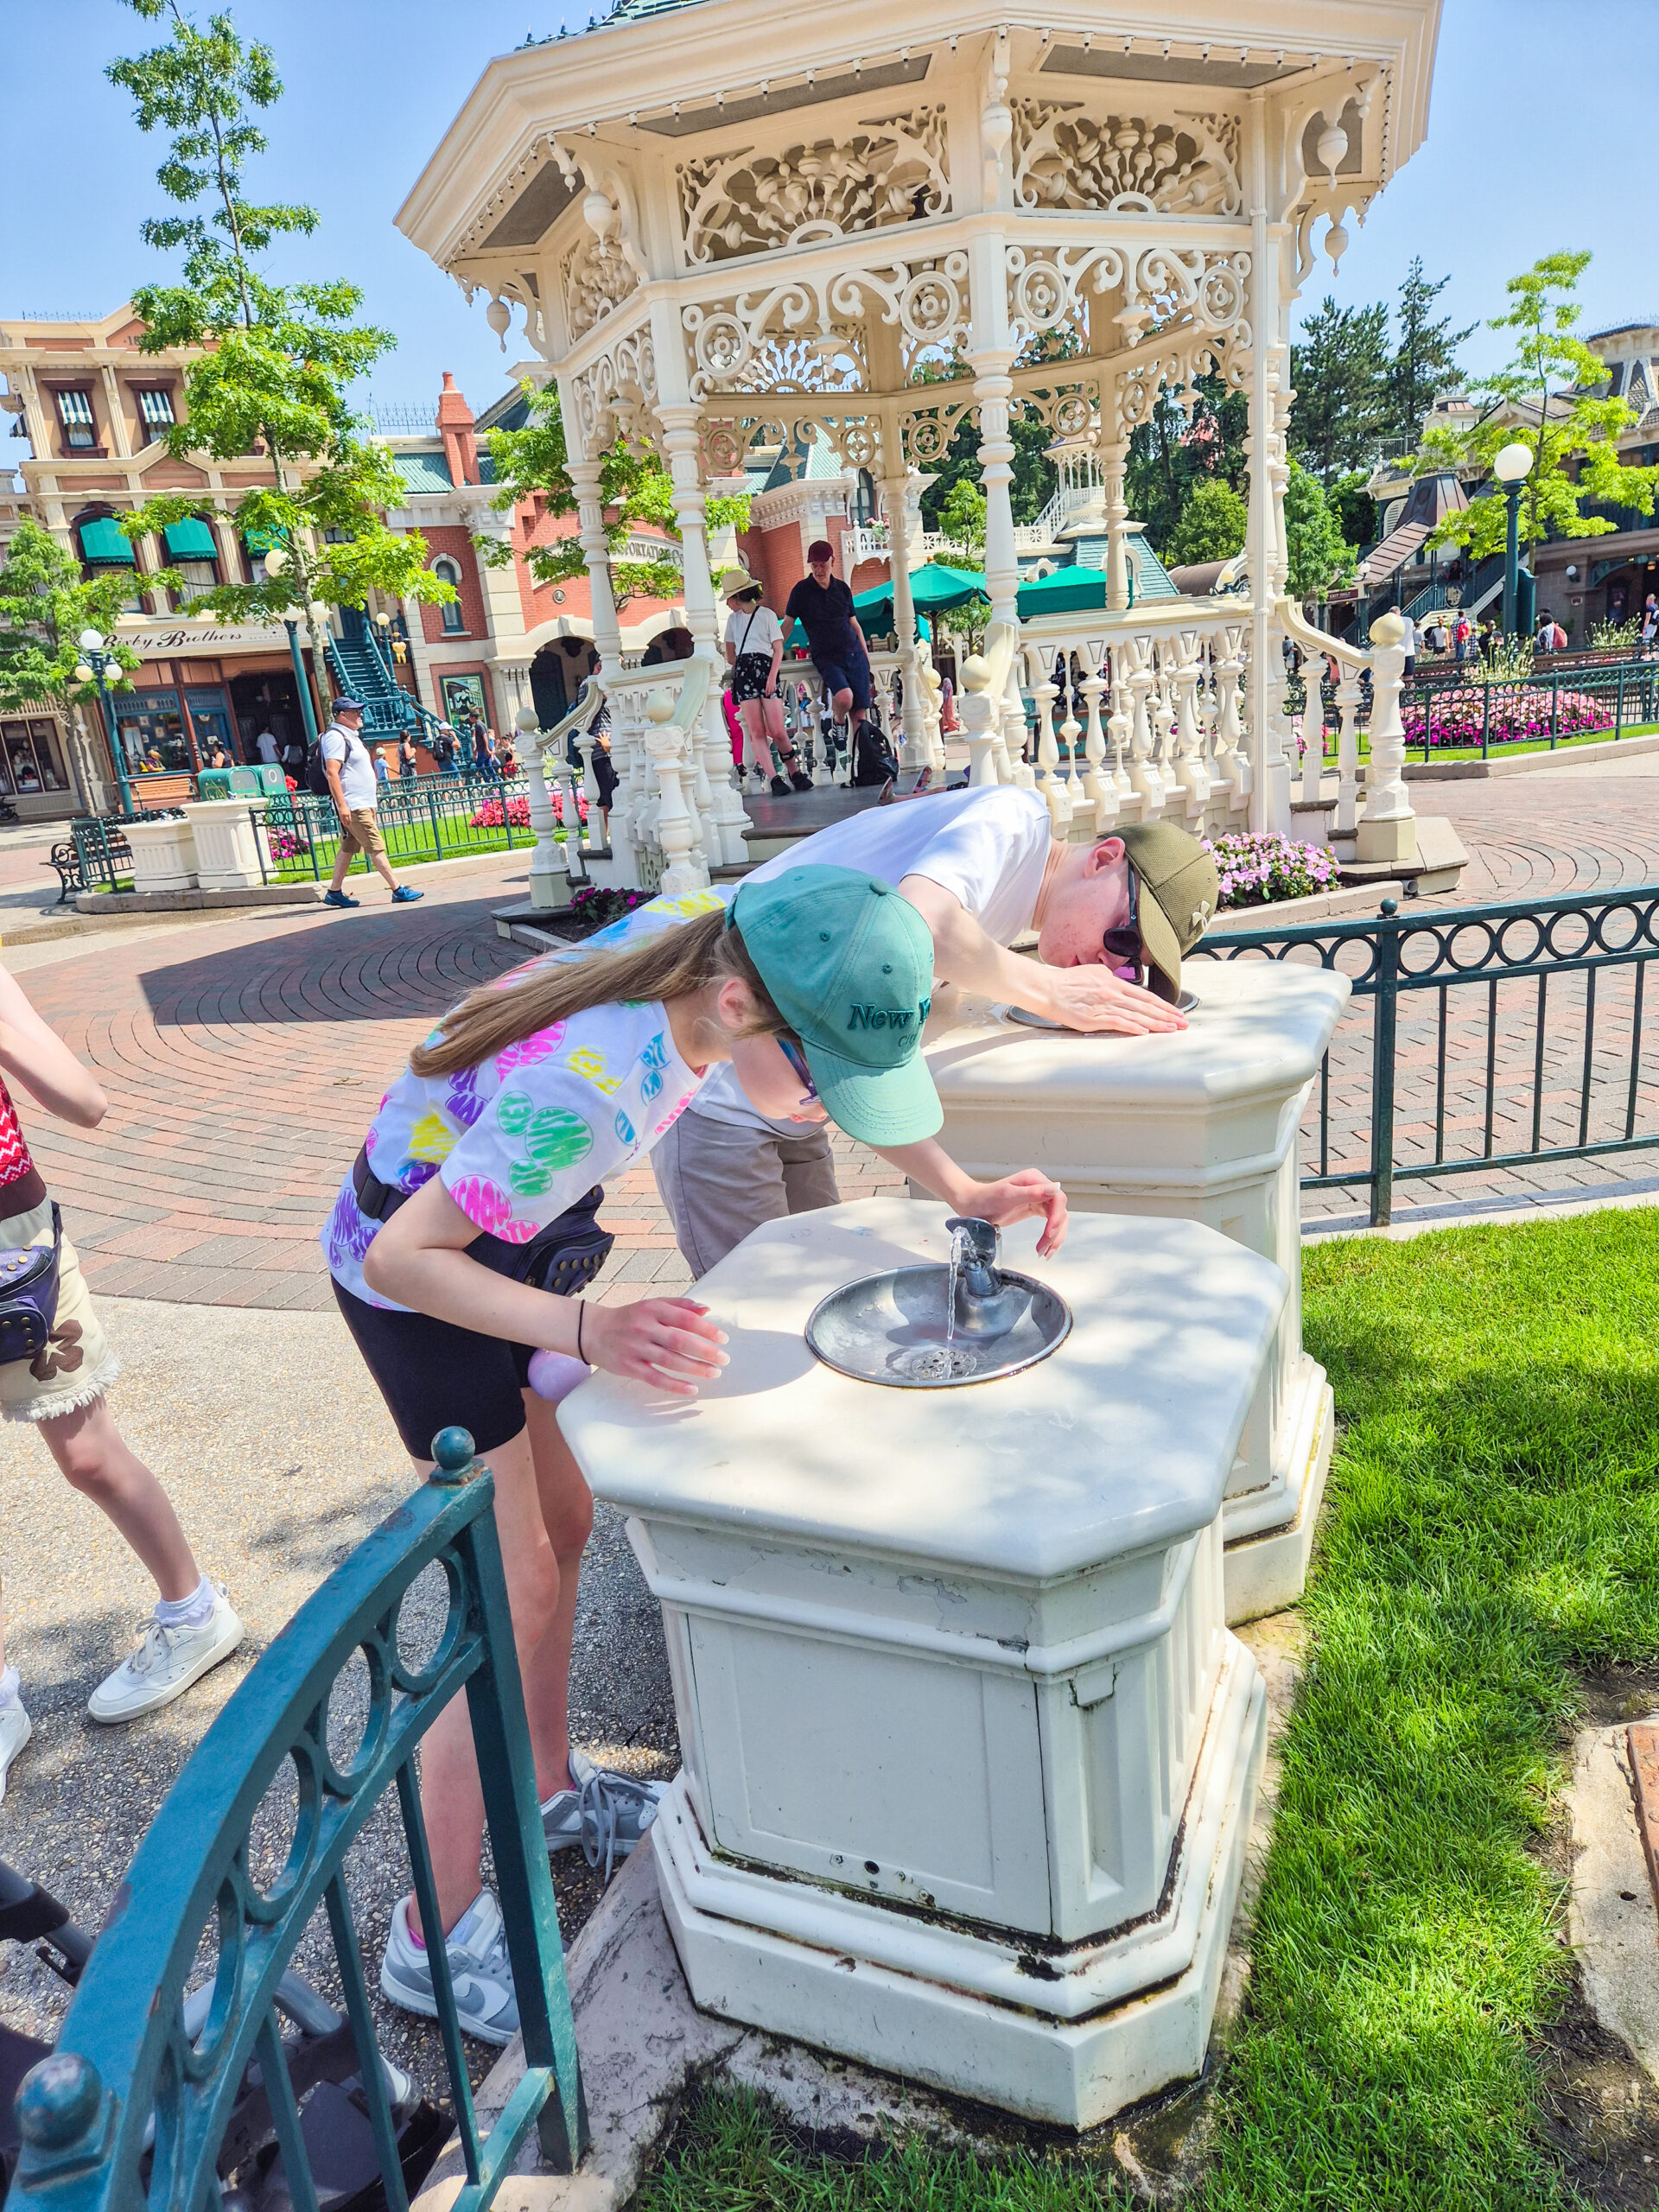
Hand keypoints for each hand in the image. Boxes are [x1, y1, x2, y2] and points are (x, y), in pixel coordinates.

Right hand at [583, 1297, 728, 1397]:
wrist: (593, 1331)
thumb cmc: (630, 1318)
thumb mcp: (652, 1304)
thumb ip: (680, 1305)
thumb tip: (707, 1310)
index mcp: (653, 1309)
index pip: (686, 1319)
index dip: (707, 1330)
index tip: (723, 1339)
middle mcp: (645, 1328)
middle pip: (680, 1341)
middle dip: (706, 1351)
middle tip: (723, 1359)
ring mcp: (636, 1348)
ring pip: (671, 1361)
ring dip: (696, 1368)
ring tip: (714, 1373)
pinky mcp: (630, 1367)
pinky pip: (656, 1378)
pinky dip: (675, 1385)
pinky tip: (692, 1388)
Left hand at [957, 1170, 1068, 1257]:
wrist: (974, 1205)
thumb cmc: (986, 1198)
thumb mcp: (1008, 1196)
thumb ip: (1032, 1193)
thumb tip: (1055, 1188)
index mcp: (1035, 1180)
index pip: (1057, 1199)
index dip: (1057, 1217)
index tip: (1049, 1233)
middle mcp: (1040, 1187)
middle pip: (1060, 1211)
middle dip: (1055, 1232)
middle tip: (1044, 1248)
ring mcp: (1039, 1198)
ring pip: (1058, 1219)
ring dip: (1054, 1237)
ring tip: (1044, 1253)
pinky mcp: (1035, 1209)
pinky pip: (1050, 1223)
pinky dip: (1050, 1237)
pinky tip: (1046, 1248)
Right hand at [1035, 965, 1186, 1035]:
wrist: (1047, 988)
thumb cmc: (1067, 982)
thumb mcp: (1093, 973)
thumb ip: (1109, 980)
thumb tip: (1119, 984)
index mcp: (1114, 982)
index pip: (1145, 995)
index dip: (1163, 1004)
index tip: (1176, 1011)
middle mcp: (1113, 993)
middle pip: (1146, 1006)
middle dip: (1167, 1015)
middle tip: (1182, 1023)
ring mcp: (1104, 1006)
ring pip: (1136, 1015)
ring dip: (1156, 1023)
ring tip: (1171, 1029)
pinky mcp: (1094, 1018)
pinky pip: (1118, 1022)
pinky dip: (1133, 1027)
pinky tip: (1144, 1031)